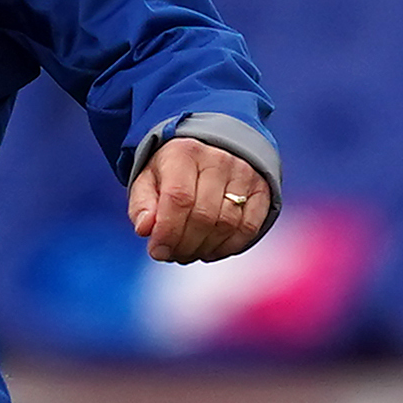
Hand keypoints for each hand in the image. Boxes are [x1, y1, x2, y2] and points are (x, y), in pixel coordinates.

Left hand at [131, 137, 274, 264]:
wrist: (212, 148)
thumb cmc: (174, 170)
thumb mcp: (148, 180)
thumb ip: (141, 205)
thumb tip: (145, 229)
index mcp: (184, 153)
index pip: (178, 199)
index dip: (168, 231)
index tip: (158, 251)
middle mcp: (218, 159)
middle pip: (203, 216)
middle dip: (184, 245)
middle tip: (173, 254)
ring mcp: (244, 174)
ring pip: (227, 225)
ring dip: (205, 248)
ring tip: (189, 252)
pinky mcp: (261, 189)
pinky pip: (248, 228)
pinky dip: (228, 247)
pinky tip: (211, 249)